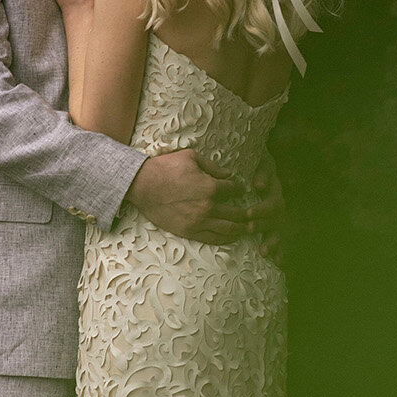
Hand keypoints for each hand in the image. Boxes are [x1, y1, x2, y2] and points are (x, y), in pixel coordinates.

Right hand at [129, 149, 252, 245]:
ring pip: (227, 229)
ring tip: (249, 229)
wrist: (142, 185)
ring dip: (241, 229)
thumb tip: (229, 174)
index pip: (234, 190)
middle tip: (254, 214)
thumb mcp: (191, 157)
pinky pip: (212, 238)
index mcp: (211, 186)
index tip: (241, 190)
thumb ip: (213, 166)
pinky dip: (225, 239)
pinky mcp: (188, 231)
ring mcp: (198, 221)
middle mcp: (208, 206)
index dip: (240, 189)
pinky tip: (232, 238)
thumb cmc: (166, 167)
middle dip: (247, 213)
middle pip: (236, 213)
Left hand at [252, 154, 285, 265]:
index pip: (271, 202)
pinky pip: (280, 243)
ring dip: (272, 242)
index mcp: (274, 191)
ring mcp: (278, 219)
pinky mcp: (274, 229)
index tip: (248, 214)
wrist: (261, 172)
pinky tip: (278, 262)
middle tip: (249, 229)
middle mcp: (278, 206)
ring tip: (263, 250)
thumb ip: (262, 172)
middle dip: (262, 225)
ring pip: (278, 232)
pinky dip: (280, 253)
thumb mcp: (262, 164)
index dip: (261, 210)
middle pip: (274, 219)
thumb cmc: (257, 167)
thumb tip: (259, 184)